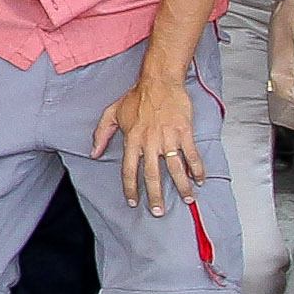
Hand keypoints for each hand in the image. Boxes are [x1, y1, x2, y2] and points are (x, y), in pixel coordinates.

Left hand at [95, 72, 202, 213]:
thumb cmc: (136, 96)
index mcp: (132, 140)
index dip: (130, 188)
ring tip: (187, 199)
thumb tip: (93, 153)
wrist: (159, 81)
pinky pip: (191, 155)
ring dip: (182, 186)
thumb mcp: (112, 112)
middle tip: (159, 212)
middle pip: (152, 175)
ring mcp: (168, 138)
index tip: (133, 202)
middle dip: (156, 196)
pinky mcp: (184, 132)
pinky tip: (200, 179)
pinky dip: (197, 169)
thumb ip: (101, 134)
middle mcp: (149, 142)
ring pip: (175, 168)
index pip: (129, 170)